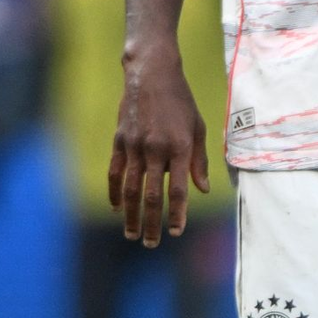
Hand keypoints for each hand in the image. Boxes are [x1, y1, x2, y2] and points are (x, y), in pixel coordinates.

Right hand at [108, 49, 209, 247]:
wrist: (152, 73)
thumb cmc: (180, 100)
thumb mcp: (197, 126)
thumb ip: (199, 160)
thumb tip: (203, 189)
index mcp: (180, 146)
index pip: (179, 189)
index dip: (178, 214)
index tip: (176, 232)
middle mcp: (157, 148)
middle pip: (153, 195)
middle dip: (152, 223)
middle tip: (151, 243)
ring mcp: (135, 145)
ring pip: (131, 189)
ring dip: (131, 215)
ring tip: (132, 235)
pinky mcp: (120, 140)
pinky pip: (115, 173)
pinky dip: (115, 192)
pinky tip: (117, 208)